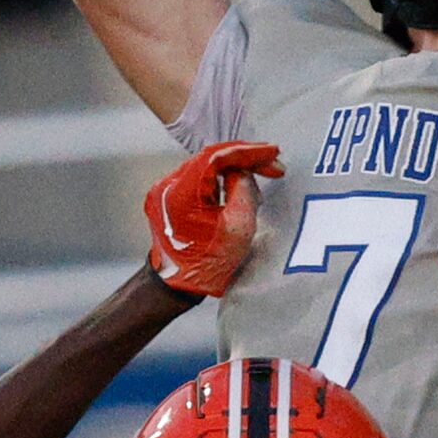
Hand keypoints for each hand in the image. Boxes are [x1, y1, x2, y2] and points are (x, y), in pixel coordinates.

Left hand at [145, 140, 283, 296]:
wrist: (178, 286)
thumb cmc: (208, 264)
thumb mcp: (238, 227)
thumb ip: (244, 189)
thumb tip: (243, 171)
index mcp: (181, 192)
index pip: (216, 156)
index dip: (247, 151)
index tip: (273, 152)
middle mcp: (167, 186)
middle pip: (210, 158)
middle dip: (243, 159)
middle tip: (272, 164)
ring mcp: (164, 191)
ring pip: (205, 167)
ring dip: (232, 168)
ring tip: (260, 175)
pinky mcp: (169, 198)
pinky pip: (198, 178)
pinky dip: (219, 179)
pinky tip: (238, 185)